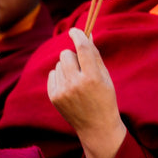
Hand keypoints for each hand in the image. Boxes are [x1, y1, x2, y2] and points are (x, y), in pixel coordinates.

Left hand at [47, 27, 126, 157]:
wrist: (96, 127)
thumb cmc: (104, 98)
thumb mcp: (105, 77)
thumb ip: (94, 55)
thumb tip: (87, 34)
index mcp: (93, 77)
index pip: (82, 48)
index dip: (77, 35)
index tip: (74, 30)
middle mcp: (76, 84)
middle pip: (66, 54)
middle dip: (72, 55)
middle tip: (81, 65)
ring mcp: (63, 92)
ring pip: (58, 64)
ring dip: (67, 67)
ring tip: (77, 81)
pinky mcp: (54, 97)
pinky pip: (52, 75)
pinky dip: (60, 77)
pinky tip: (69, 87)